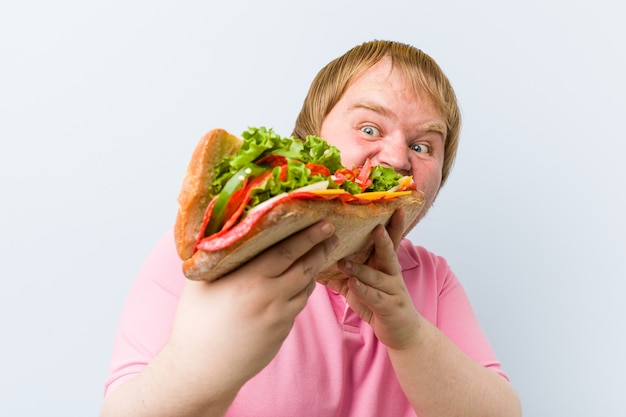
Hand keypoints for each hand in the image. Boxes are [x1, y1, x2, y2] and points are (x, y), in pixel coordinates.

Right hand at [167, 220, 337, 392]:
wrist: (202, 369)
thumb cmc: (195, 323)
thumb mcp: (199, 283)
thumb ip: (216, 258)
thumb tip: (223, 233)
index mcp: (248, 279)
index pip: (286, 251)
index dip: (307, 236)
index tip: (323, 223)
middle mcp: (268, 296)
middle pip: (304, 266)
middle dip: (320, 247)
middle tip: (331, 232)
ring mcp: (279, 316)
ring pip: (305, 285)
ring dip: (315, 267)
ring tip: (321, 251)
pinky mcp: (282, 331)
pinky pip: (299, 303)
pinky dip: (304, 288)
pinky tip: (304, 278)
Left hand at [327, 209, 421, 349]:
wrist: (402, 332)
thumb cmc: (379, 303)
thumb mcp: (360, 285)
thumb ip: (341, 273)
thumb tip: (314, 261)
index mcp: (384, 263)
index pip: (389, 239)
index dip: (391, 223)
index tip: (393, 206)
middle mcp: (391, 273)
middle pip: (389, 251)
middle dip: (384, 238)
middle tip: (376, 226)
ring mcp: (392, 290)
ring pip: (377, 276)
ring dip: (360, 268)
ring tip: (344, 262)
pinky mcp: (389, 307)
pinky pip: (375, 297)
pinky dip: (364, 291)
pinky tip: (353, 285)